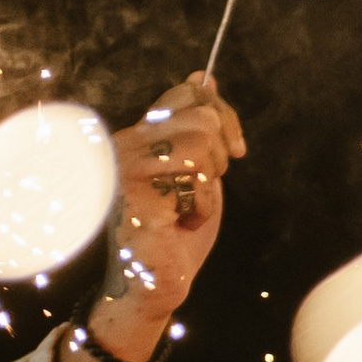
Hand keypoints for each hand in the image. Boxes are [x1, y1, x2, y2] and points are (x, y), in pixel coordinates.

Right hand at [61, 77, 247, 361]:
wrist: (159, 282)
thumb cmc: (178, 232)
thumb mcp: (197, 170)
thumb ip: (198, 127)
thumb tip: (203, 78)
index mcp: (140, 133)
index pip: (188, 93)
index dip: (223, 116)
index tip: (237, 151)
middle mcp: (126, 142)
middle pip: (201, 116)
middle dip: (219, 157)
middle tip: (203, 190)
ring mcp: (125, 164)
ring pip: (199, 142)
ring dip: (208, 186)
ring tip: (187, 207)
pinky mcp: (134, 189)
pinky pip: (194, 177)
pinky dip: (201, 206)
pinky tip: (180, 222)